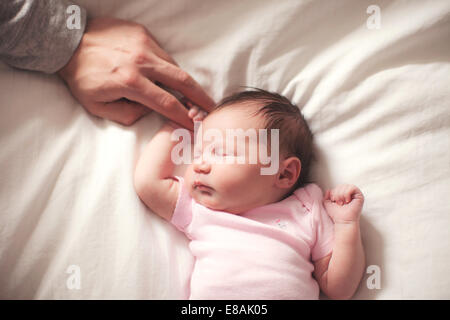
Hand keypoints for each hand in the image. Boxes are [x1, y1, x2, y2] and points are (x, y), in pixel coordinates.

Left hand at [58, 17, 214, 127]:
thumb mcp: (99, 107)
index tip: (194, 125)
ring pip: (174, 66)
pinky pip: (163, 53)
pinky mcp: (142, 33)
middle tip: (212, 107)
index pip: (167, 103)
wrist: (67, 43)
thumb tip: (149, 110)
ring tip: (191, 93)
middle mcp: (141, 61)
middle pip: (182, 80)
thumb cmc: (81, 77)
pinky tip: (167, 75)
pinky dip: (168, 67)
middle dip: (201, 96)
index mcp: (130, 82)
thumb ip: (128, 114)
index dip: (184, 116)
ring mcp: (143, 44)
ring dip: (184, 81)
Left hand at [323, 184, 363, 223]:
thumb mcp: (327, 203)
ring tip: (343, 202)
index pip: (338, 187)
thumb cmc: (336, 214)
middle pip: (341, 185)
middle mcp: (351, 194)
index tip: (335, 202)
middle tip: (339, 203)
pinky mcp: (360, 196)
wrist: (343, 221)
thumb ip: (326, 196)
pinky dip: (347, 193)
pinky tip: (347, 201)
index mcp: (344, 195)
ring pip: (346, 186)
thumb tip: (328, 190)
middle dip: (337, 194)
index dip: (334, 193)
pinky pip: (352, 187)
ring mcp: (356, 195)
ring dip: (341, 194)